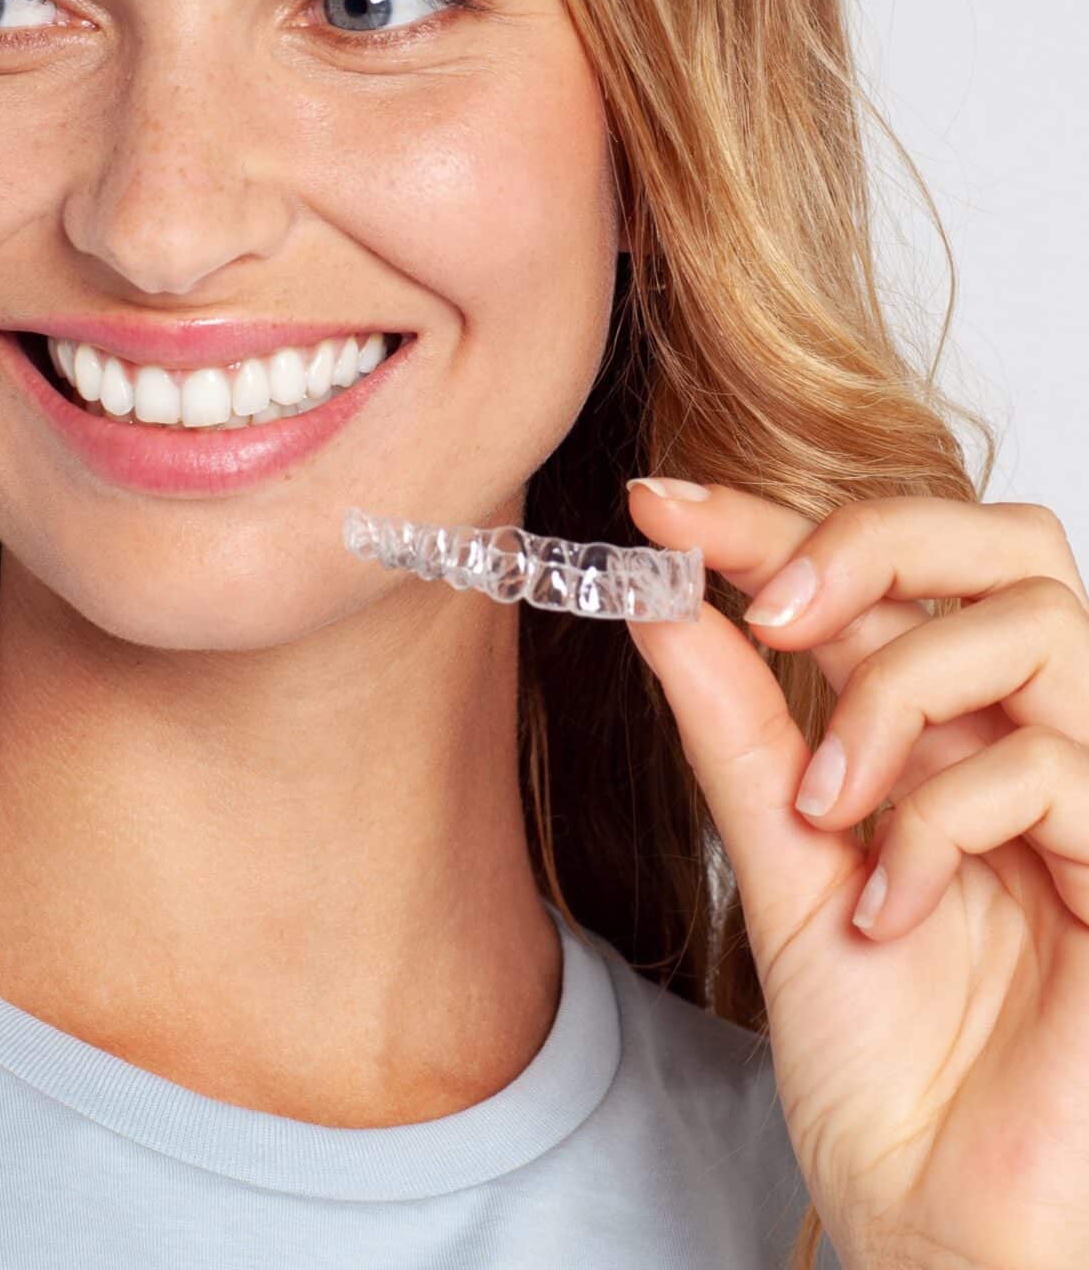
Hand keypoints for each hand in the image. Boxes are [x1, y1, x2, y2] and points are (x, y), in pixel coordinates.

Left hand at [622, 479, 1088, 1269]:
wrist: (938, 1214)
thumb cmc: (880, 1055)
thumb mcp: (779, 860)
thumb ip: (735, 727)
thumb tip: (658, 598)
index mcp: (944, 730)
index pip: (876, 571)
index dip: (766, 518)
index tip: (653, 504)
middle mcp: (1029, 741)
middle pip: (1001, 542)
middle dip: (867, 541)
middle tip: (765, 609)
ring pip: (1035, 623)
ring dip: (897, 695)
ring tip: (826, 805)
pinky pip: (1054, 767)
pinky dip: (936, 821)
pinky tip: (883, 908)